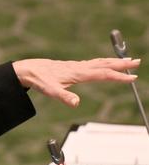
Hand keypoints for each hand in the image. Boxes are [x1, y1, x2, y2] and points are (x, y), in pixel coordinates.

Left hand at [12, 58, 139, 106]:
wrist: (27, 69)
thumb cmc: (39, 80)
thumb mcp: (50, 91)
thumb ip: (64, 97)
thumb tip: (76, 103)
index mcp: (77, 73)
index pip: (102, 74)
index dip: (118, 76)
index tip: (132, 77)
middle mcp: (79, 67)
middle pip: (104, 64)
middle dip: (121, 64)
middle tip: (137, 62)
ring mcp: (76, 66)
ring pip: (99, 62)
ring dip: (114, 62)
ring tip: (127, 61)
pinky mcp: (72, 66)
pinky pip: (92, 63)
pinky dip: (102, 62)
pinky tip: (104, 64)